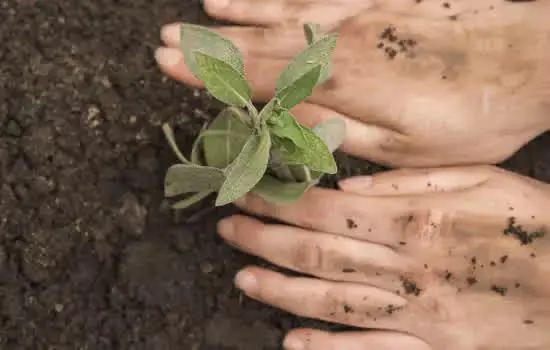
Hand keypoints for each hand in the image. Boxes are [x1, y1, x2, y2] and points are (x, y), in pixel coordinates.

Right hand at [156, 0, 549, 166]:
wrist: (536, 59)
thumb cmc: (475, 116)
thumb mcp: (407, 147)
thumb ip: (339, 132)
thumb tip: (285, 126)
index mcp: (344, 85)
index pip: (259, 78)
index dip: (211, 74)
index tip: (168, 66)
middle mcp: (341, 43)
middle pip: (261, 43)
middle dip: (209, 46)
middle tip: (163, 42)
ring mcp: (360, 16)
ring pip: (282, 15)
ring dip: (235, 17)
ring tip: (196, 15)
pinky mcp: (379, 2)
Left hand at [217, 166, 549, 348]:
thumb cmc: (538, 225)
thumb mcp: (486, 180)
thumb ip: (415, 181)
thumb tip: (351, 188)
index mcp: (419, 221)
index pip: (327, 210)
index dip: (280, 203)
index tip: (247, 194)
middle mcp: (410, 269)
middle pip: (320, 254)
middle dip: (266, 241)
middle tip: (228, 230)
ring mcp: (420, 316)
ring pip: (334, 304)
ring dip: (282, 292)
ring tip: (242, 279)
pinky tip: (293, 343)